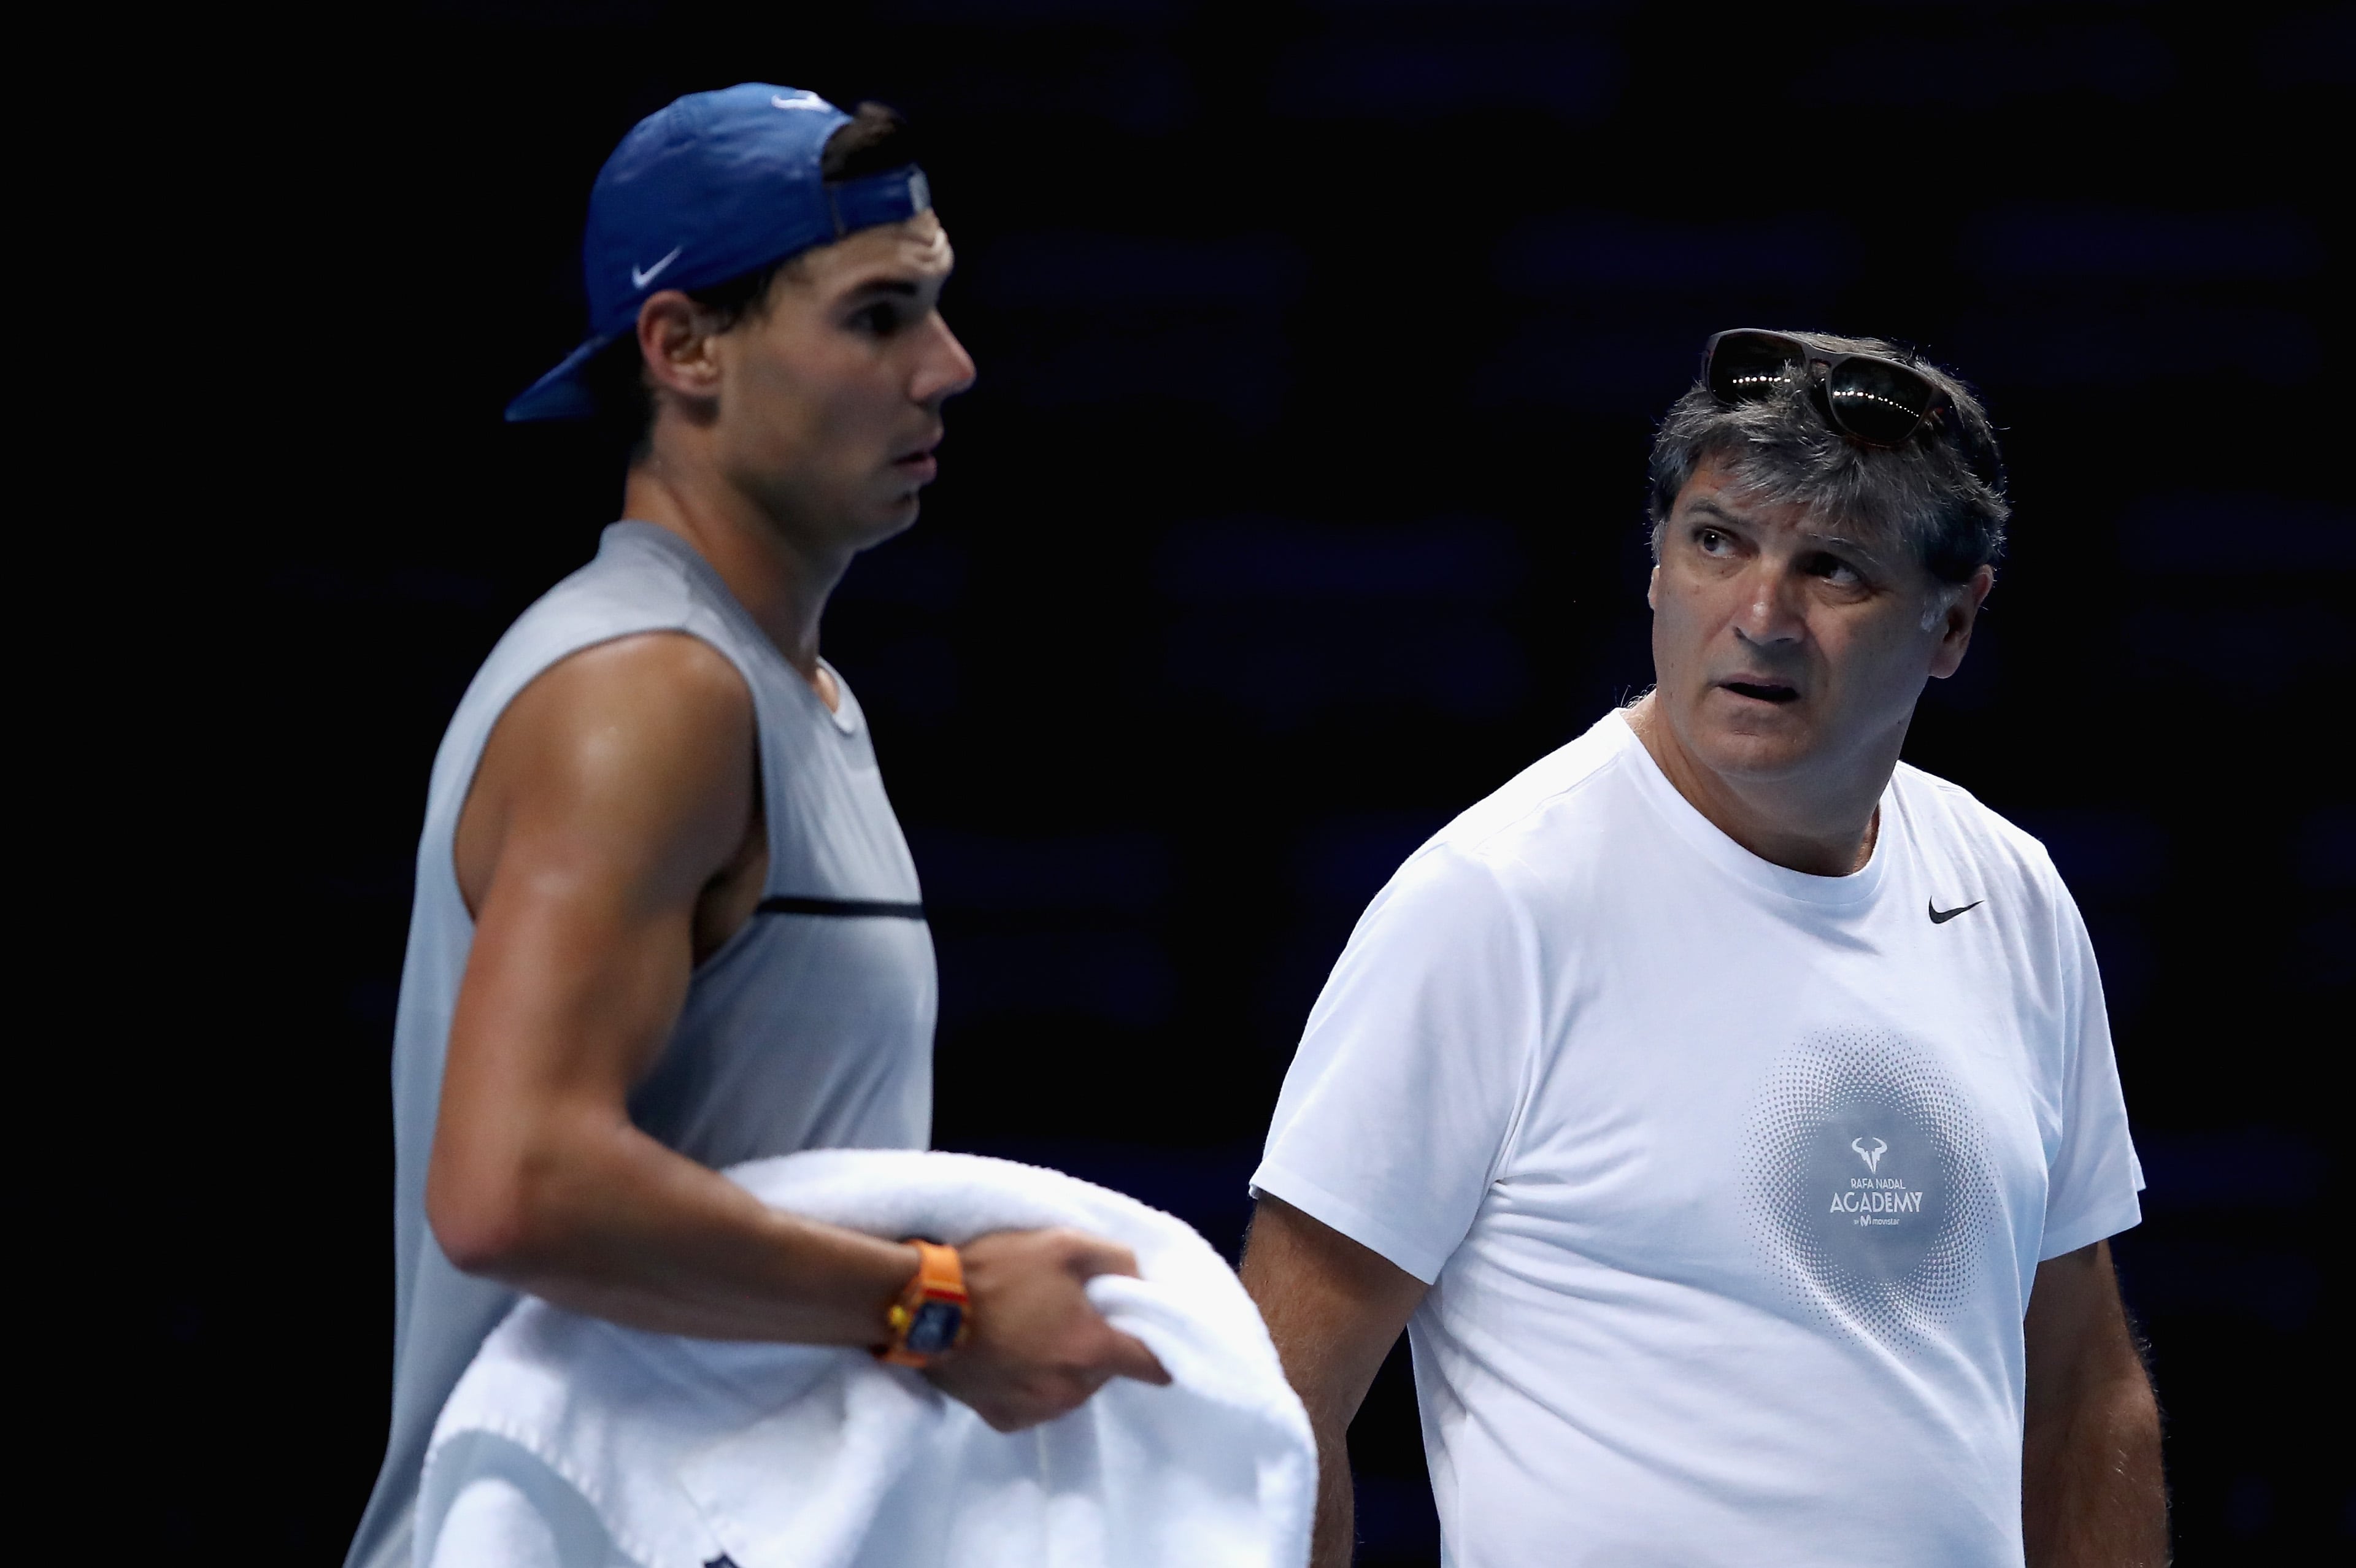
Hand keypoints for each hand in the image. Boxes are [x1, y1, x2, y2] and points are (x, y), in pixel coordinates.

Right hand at [921, 1227, 1170, 1430]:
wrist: (922, 1306)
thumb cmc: (997, 1271)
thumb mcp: (1064, 1243)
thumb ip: (1116, 1260)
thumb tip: (1139, 1281)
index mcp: (1092, 1351)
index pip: (1156, 1367)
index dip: (1155, 1345)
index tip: (1140, 1326)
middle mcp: (1071, 1392)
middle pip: (1107, 1373)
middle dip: (1097, 1345)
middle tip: (1068, 1311)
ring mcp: (1036, 1411)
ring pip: (1073, 1390)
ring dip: (1065, 1366)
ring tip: (1032, 1330)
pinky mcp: (1004, 1420)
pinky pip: (1037, 1403)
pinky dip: (1032, 1382)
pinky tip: (1010, 1354)